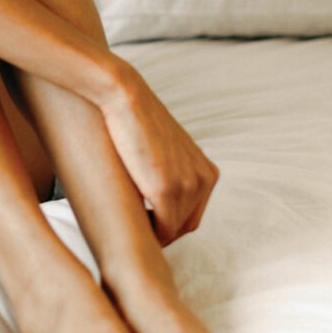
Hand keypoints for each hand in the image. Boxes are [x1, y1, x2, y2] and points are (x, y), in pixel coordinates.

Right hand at [93, 53, 220, 246]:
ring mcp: (188, 186)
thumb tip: (151, 195)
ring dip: (152, 233)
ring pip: (173, 230)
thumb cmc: (135, 120)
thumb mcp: (163, 149)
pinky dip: (147, 235)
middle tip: (134, 226)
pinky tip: (127, 222)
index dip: (168, 223)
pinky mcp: (167, 191)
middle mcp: (204, 180)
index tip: (144, 222)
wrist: (124, 96)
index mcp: (207, 171)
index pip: (192, 215)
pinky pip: (162, 231)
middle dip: (162, 231)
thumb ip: (168, 172)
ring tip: (127, 223)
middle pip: (186, 225)